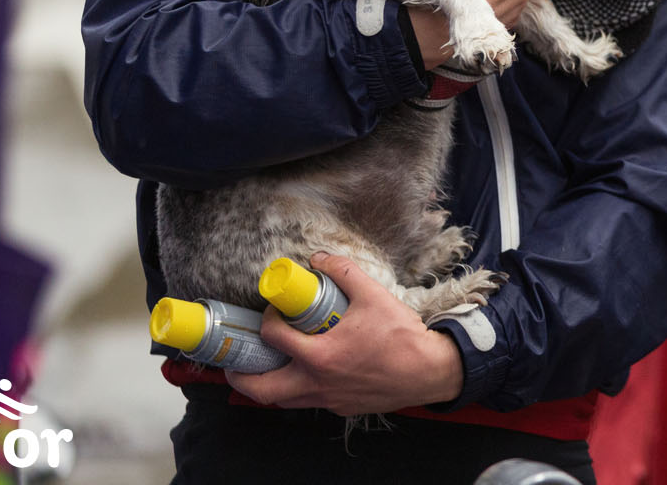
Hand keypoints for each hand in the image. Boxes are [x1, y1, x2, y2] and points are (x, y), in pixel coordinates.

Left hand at [224, 252, 465, 414]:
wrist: (429, 371)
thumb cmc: (402, 337)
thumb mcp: (373, 295)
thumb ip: (343, 271)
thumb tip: (319, 258)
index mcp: (321, 356)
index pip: (274, 339)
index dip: (267, 320)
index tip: (275, 311)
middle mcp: (318, 384)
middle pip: (262, 389)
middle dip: (241, 375)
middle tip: (237, 360)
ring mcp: (328, 400)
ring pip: (282, 401)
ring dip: (268, 385)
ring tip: (266, 366)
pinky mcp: (341, 408)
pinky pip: (308, 402)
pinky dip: (297, 389)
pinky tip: (308, 371)